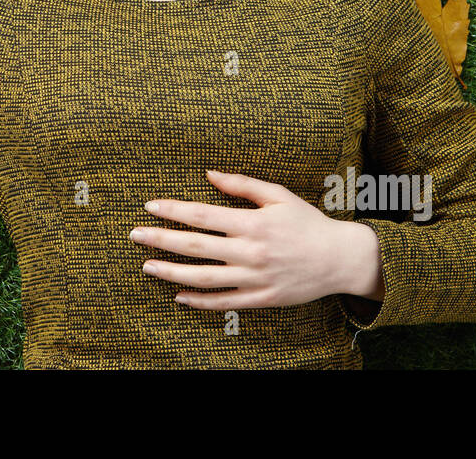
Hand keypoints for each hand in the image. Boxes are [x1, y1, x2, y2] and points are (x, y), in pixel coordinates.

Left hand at [130, 169, 382, 308]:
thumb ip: (242, 184)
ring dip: (171, 272)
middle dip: (161, 239)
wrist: (340, 259)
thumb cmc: (307, 223)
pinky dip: (199, 301)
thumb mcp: (279, 195)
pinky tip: (178, 295)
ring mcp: (254, 277)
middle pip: (196, 246)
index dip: (173, 210)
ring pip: (204, 277)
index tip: (150, 206)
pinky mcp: (260, 298)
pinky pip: (224, 302)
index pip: (203, 215)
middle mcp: (250, 251)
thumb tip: (209, 172)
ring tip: (147, 266)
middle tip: (135, 235)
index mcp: (253, 222)